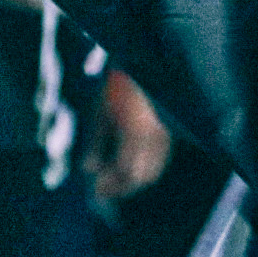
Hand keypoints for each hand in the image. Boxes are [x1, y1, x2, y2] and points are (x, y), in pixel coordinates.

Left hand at [89, 70, 172, 200]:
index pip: (124, 170)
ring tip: (115, 182)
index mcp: (136, 132)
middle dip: (123, 187)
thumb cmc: (118, 87)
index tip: (96, 189)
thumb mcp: (102, 112)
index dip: (110, 184)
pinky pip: (159, 161)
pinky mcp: (169, 134)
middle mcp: (155, 138)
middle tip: (104, 191)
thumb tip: (88, 170)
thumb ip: (96, 143)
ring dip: (134, 181)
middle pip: (141, 176)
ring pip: (153, 171)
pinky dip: (144, 170)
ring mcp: (166, 137)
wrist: (146, 65)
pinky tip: (129, 168)